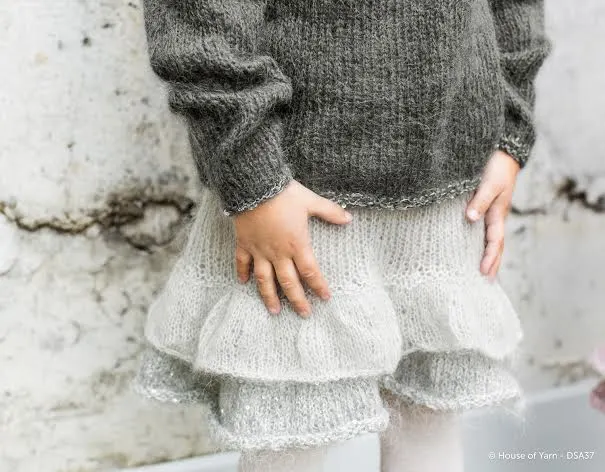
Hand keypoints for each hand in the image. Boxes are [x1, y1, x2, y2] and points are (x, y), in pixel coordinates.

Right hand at [233, 179, 352, 317]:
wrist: (254, 185)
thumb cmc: (284, 194)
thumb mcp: (310, 201)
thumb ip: (330, 212)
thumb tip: (349, 219)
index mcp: (297, 244)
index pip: (310, 271)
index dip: (318, 286)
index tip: (325, 298)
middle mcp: (278, 252)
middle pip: (289, 282)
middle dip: (297, 300)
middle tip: (304, 314)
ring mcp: (259, 250)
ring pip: (264, 279)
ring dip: (269, 296)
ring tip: (274, 311)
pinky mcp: (244, 243)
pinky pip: (242, 262)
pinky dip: (242, 273)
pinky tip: (243, 283)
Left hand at [465, 150, 520, 280]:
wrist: (503, 150)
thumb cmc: (496, 166)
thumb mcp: (489, 183)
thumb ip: (480, 200)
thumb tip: (471, 218)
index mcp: (498, 213)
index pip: (494, 241)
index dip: (489, 257)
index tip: (482, 272)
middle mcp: (496, 215)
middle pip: (496, 244)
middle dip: (492, 262)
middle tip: (487, 281)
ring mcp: (492, 211)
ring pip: (491, 238)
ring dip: (489, 254)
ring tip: (484, 271)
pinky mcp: (486, 205)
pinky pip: (484, 228)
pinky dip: (482, 241)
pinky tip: (474, 246)